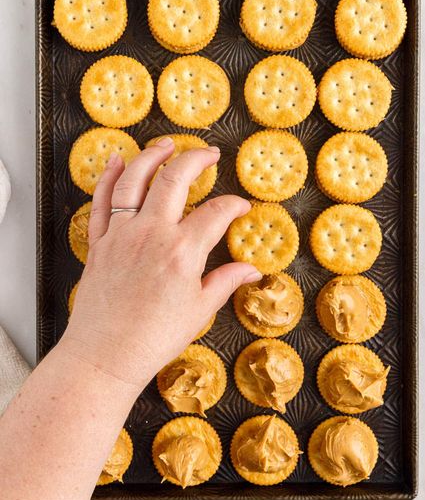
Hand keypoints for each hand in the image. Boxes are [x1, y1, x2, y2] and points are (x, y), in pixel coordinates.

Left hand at [62, 137, 260, 389]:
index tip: (240, 207)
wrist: (105, 355)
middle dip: (196, 159)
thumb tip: (251, 270)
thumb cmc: (153, 338)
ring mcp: (121, 234)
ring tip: (167, 144)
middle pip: (175, 179)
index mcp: (182, 251)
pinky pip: (102, 200)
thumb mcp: (199, 310)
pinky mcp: (99, 242)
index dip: (233, 205)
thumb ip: (225, 282)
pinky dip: (108, 177)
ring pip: (135, 179)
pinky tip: (117, 161)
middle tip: (209, 154)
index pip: (216, 213)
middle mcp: (151, 233)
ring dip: (152, 155)